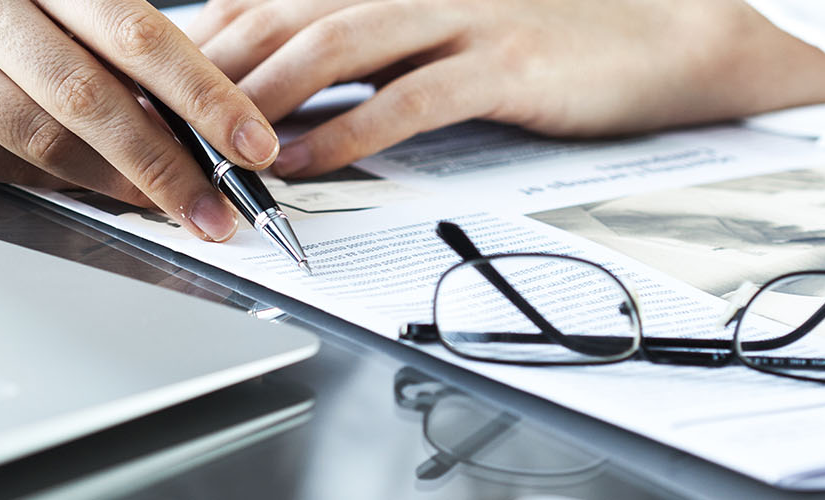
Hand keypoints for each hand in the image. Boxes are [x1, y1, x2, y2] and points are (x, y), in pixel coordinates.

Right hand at [0, 0, 280, 240]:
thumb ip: (94, 26)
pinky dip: (57, 183)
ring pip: (46, 143)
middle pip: (91, 97)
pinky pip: (1, 166)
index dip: (199, 89)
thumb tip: (192, 104)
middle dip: (169, 163)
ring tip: (174, 204)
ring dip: (120, 183)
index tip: (251, 140)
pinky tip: (93, 188)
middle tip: (223, 207)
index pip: (128, 27)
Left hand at [188, 0, 824, 177]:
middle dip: (213, 64)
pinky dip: (346, 132)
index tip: (154, 77)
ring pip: (336, 45)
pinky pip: (410, 99)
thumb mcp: (446, 21)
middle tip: (153, 114)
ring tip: (209, 141)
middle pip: (290, 12)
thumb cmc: (552, 35)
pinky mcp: (507, 63)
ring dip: (264, 95)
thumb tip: (287, 75)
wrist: (670, 33)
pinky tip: (302, 162)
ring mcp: (464, 16)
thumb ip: (371, 38)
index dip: (210, 33)